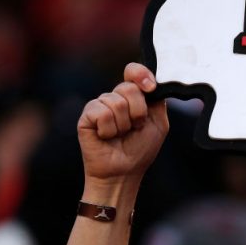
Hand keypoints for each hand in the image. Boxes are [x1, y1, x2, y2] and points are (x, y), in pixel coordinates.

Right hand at [77, 63, 168, 186]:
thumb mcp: (159, 123)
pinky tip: (106, 137)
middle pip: (128, 88)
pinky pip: (102, 113)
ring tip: (120, 135)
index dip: (140, 74)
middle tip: (135, 128)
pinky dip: (109, 129)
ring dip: (124, 125)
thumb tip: (152, 82)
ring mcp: (100, 106)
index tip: (150, 87)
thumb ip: (157, 101)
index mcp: (133, 97)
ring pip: (116, 103)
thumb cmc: (140, 149)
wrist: (124, 172)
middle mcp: (115, 98)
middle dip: (138, 112)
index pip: (133, 72)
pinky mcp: (86, 116)